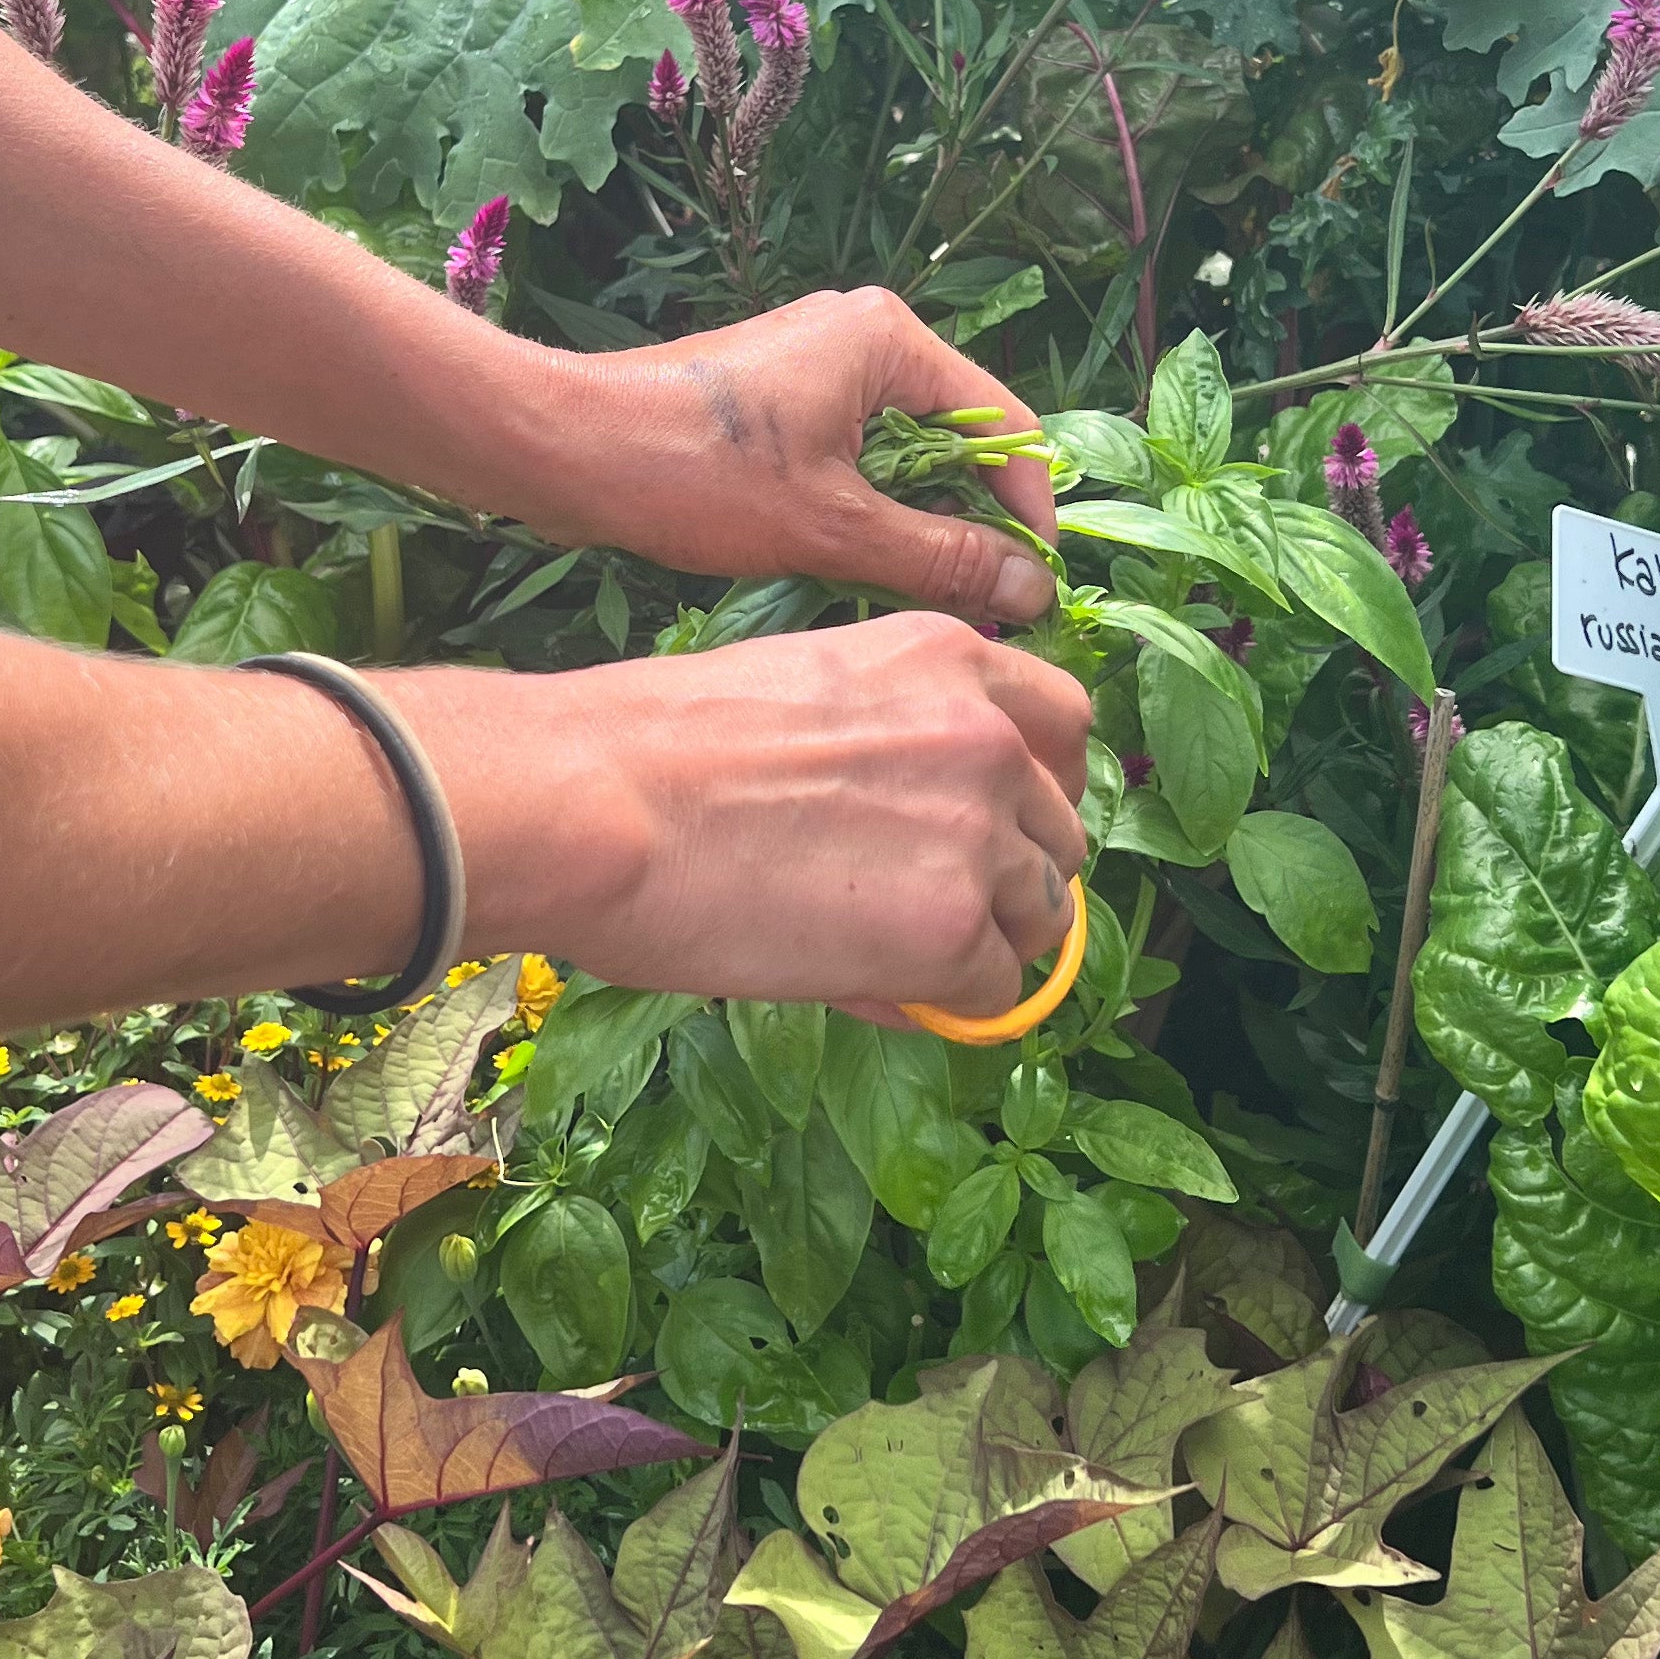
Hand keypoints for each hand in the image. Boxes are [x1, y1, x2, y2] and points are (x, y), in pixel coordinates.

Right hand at [386, 614, 1092, 1017]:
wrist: (594, 799)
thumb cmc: (652, 744)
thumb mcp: (804, 694)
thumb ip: (889, 743)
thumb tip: (921, 843)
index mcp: (948, 655)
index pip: (1065, 723)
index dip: (1037, 786)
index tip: (1000, 825)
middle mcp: (988, 735)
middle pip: (1061, 830)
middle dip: (1012, 874)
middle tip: (932, 906)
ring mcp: (980, 832)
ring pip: (1040, 915)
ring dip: (985, 942)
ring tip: (892, 952)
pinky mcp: (953, 929)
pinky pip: (991, 992)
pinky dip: (946, 1003)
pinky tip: (871, 988)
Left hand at [500, 288, 1060, 625]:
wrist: (562, 449)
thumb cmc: (695, 476)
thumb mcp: (831, 528)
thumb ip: (940, 557)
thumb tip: (1034, 590)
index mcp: (889, 341)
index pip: (1006, 425)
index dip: (1028, 513)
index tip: (1034, 593)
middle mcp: (863, 334)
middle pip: (960, 435)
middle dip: (974, 520)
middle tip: (985, 608)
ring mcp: (817, 362)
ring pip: (906, 451)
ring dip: (920, 521)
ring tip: (928, 598)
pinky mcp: (780, 397)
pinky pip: (857, 453)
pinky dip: (871, 507)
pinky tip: (864, 566)